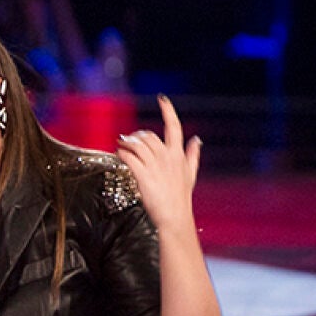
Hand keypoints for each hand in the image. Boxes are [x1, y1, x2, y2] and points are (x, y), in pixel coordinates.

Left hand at [116, 95, 200, 234]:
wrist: (174, 217)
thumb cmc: (180, 197)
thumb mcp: (190, 174)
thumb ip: (192, 155)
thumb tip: (196, 140)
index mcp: (178, 155)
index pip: (174, 127)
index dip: (168, 111)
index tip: (163, 99)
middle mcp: (167, 157)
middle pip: (149, 136)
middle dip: (136, 135)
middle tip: (128, 140)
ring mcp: (155, 166)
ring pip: (137, 145)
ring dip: (126, 143)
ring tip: (120, 146)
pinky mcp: (143, 175)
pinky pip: (129, 158)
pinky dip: (122, 154)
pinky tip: (119, 155)